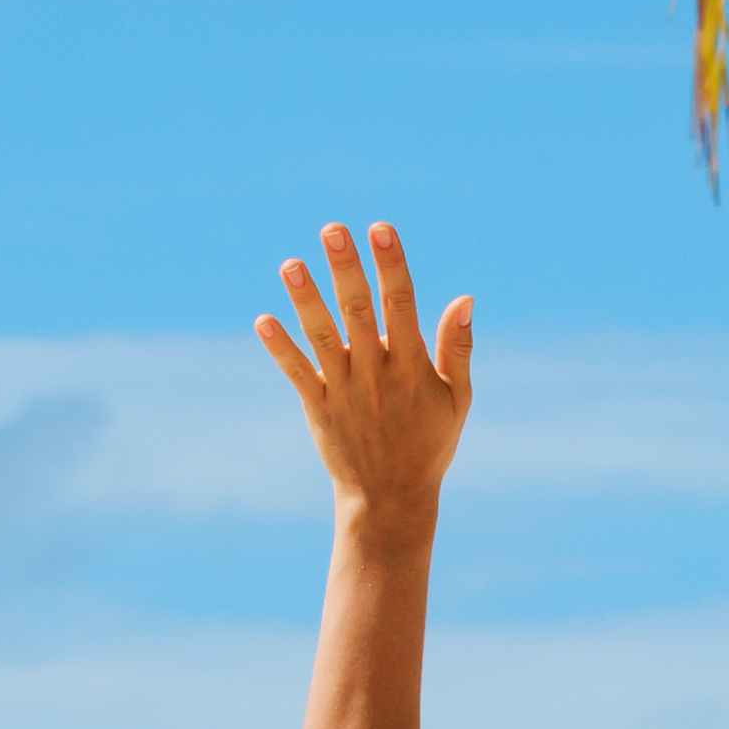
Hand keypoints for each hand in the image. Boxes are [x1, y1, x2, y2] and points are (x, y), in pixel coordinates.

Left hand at [258, 220, 474, 518]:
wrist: (391, 499)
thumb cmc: (428, 443)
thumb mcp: (458, 399)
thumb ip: (458, 348)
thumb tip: (465, 299)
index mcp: (412, 366)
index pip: (401, 305)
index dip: (391, 265)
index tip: (380, 229)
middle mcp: (376, 373)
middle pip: (357, 311)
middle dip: (345, 269)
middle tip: (332, 229)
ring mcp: (345, 390)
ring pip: (322, 337)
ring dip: (305, 300)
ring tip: (290, 264)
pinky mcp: (319, 408)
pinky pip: (297, 373)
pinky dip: (280, 348)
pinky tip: (263, 320)